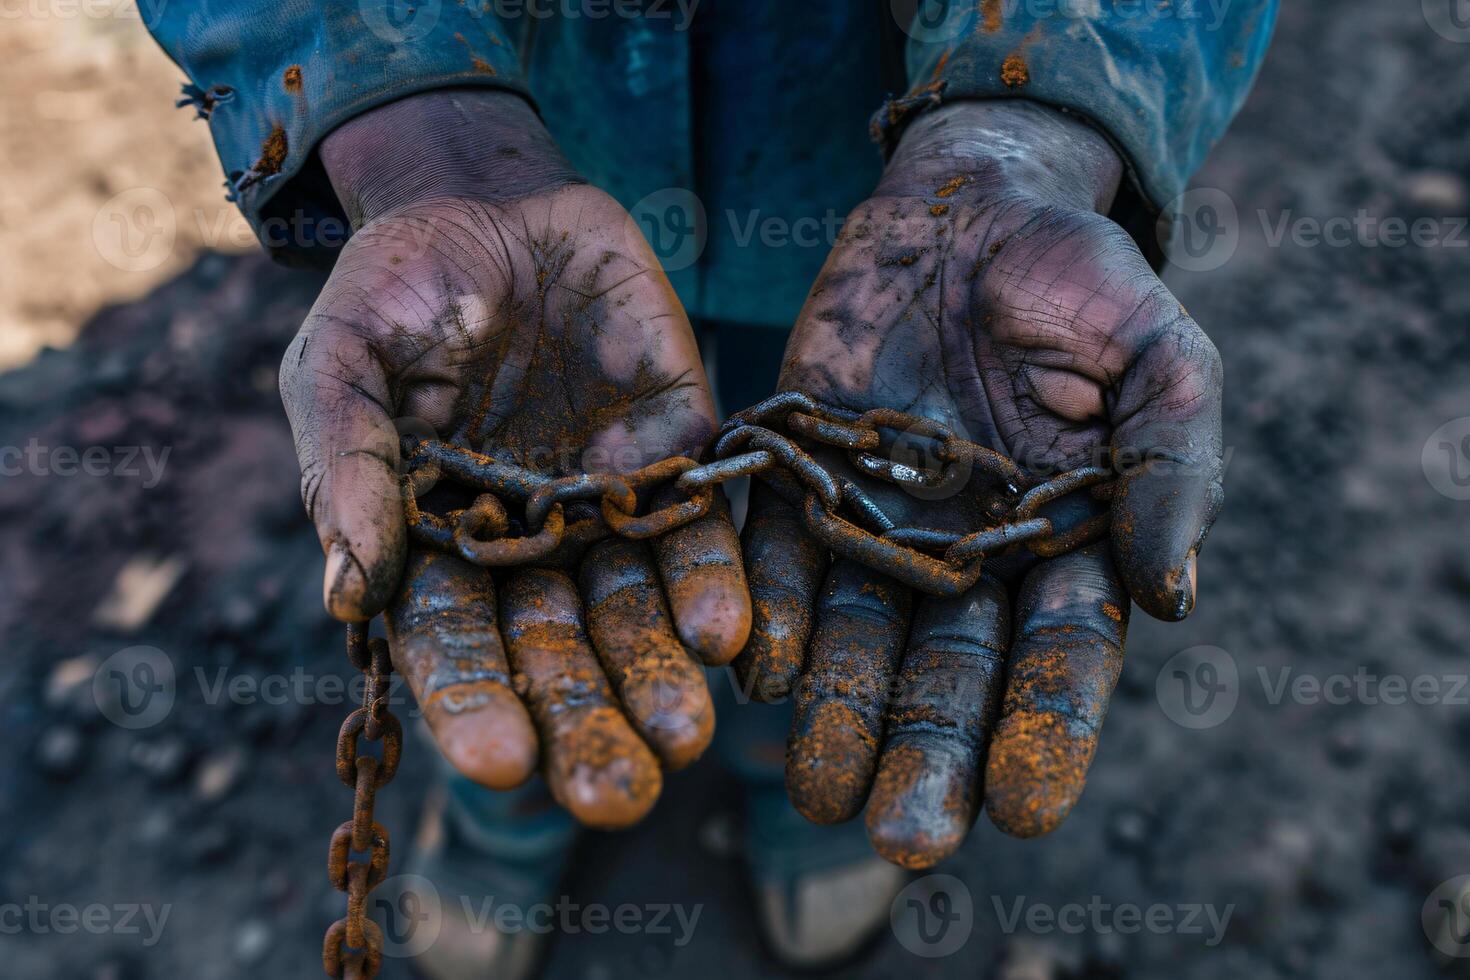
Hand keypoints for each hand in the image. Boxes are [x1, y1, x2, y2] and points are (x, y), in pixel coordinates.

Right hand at [280, 89, 749, 827]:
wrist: (490, 201)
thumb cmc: (394, 289)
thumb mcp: (342, 360)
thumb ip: (345, 464)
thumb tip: (352, 592)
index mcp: (438, 544)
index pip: (455, 645)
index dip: (476, 703)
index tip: (503, 761)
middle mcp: (530, 546)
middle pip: (559, 653)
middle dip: (588, 724)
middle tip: (620, 796)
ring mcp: (609, 504)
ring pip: (639, 610)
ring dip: (661, 673)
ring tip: (686, 735)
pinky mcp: (679, 452)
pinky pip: (702, 524)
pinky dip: (715, 576)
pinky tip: (730, 631)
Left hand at [736, 101, 1222, 865]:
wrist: (964, 205)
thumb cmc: (1078, 277)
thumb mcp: (1161, 353)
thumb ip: (1174, 464)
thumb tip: (1172, 593)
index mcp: (1063, 543)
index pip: (1058, 657)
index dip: (1045, 731)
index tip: (1025, 810)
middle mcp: (966, 555)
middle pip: (948, 671)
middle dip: (928, 754)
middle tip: (903, 837)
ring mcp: (880, 521)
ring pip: (857, 636)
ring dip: (837, 712)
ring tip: (815, 784)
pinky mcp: (803, 477)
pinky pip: (779, 554)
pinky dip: (766, 608)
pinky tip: (754, 669)